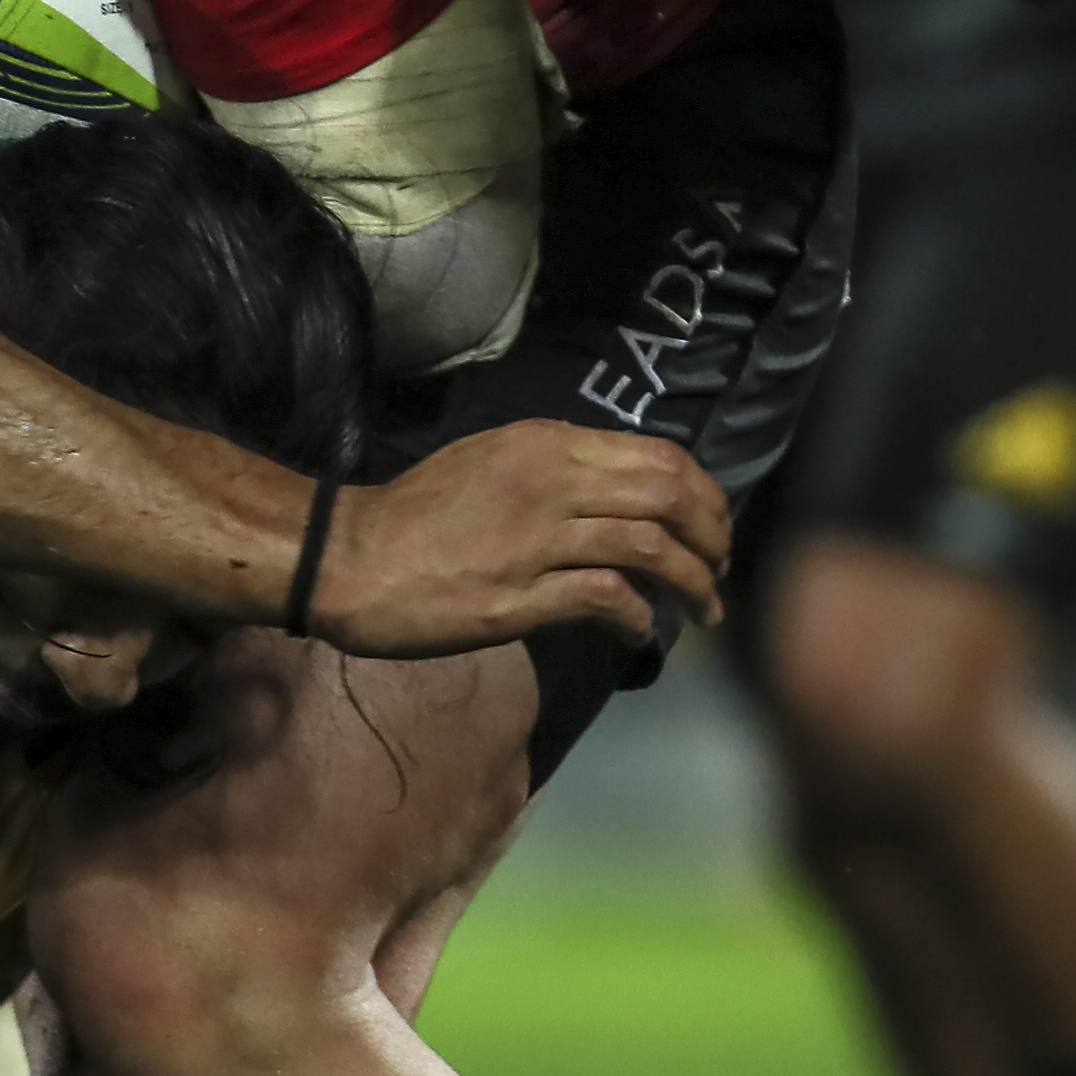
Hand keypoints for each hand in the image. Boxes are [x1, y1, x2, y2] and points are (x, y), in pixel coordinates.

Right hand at [311, 421, 730, 654]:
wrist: (354, 558)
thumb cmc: (420, 513)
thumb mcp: (492, 460)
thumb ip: (558, 467)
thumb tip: (624, 492)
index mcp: (546, 443)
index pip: (659, 454)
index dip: (704, 491)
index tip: (714, 522)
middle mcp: (550, 481)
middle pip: (667, 496)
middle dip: (712, 535)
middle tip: (721, 566)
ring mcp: (538, 539)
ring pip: (650, 549)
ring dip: (693, 584)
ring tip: (704, 609)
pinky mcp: (522, 597)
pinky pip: (608, 599)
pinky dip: (640, 618)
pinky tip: (642, 632)